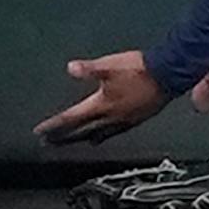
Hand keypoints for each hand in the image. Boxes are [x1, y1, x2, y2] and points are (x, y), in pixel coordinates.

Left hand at [34, 49, 169, 145]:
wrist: (168, 75)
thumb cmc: (137, 69)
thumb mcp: (109, 65)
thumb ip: (89, 69)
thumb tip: (70, 68)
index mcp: (100, 105)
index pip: (71, 118)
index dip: (54, 126)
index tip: (40, 133)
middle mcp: (109, 118)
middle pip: (81, 132)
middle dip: (63, 138)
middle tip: (48, 143)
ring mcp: (123, 121)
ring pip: (97, 135)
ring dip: (81, 139)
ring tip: (70, 142)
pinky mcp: (134, 120)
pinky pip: (112, 133)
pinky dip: (101, 137)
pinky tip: (100, 137)